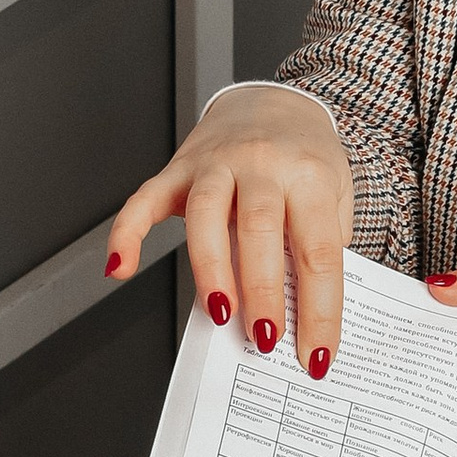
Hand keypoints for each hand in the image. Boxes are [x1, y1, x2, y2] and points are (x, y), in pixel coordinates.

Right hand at [105, 85, 351, 376]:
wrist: (275, 103)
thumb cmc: (305, 157)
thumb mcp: (336, 194)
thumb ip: (324, 244)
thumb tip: (305, 312)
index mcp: (308, 174)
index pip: (318, 250)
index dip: (319, 307)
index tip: (316, 354)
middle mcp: (260, 164)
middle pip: (259, 229)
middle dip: (263, 292)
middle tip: (266, 339)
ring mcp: (215, 165)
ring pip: (206, 215)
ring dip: (211, 269)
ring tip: (220, 313)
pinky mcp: (178, 170)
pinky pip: (144, 200)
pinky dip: (126, 234)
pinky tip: (120, 268)